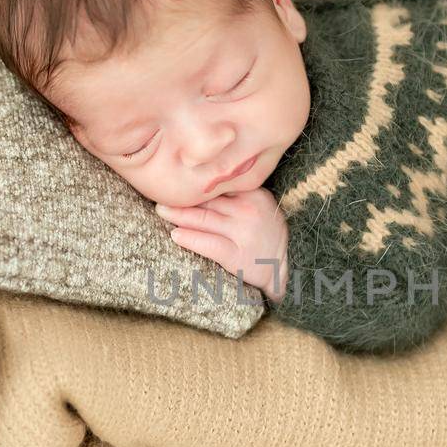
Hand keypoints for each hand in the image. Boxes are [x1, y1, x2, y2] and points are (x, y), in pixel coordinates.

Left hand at [154, 187, 289, 300]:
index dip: (194, 183)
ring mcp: (243, 233)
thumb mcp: (259, 204)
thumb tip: (200, 184)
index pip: (216, 185)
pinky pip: (208, 244)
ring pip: (203, 220)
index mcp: (253, 193)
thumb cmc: (267, 233)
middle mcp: (248, 210)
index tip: (174, 179)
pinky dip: (190, 239)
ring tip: (161, 211)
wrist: (287, 266)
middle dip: (181, 198)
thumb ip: (235, 194)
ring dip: (178, 215)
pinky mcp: (238, 256)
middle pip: (206, 201)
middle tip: (158, 193)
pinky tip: (176, 235)